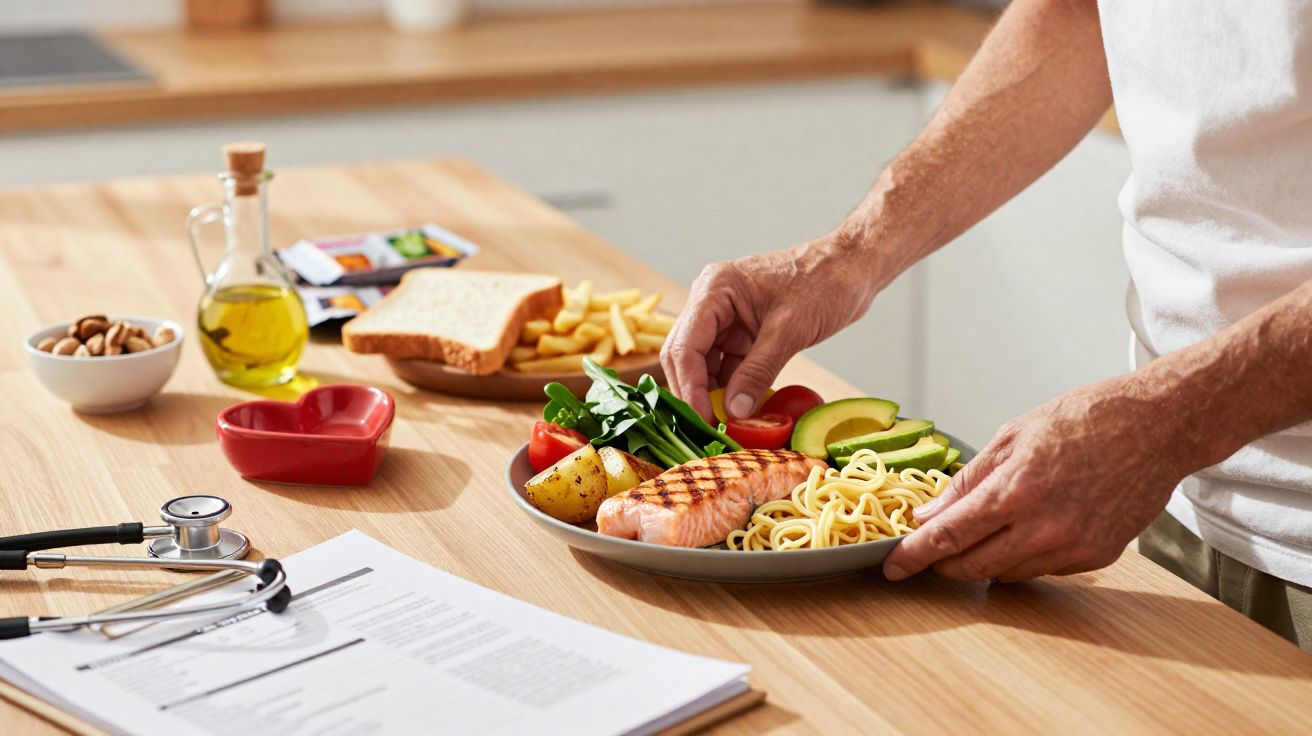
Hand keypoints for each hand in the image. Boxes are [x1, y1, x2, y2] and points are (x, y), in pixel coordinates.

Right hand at [661, 233, 878, 421]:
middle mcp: (711, 302)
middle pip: (685, 356)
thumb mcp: (790, 330)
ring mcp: (726, 319)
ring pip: (703, 365)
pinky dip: (730, 390)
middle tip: (708, 430)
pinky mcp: (743, 334)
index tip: (702, 421)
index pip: (685, 346)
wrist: (852, 268)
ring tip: (724, 427)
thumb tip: (733, 413)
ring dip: (711, 395)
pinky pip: (726, 367)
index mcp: (714, 290)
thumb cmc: (824, 282)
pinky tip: (739, 413)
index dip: (690, 387)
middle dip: (694, 394)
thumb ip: (758, 372)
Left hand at [882, 374, 1191, 581]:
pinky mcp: (1096, 557)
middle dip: (944, 562)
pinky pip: (1042, 570)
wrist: (1158, 427)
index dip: (915, 556)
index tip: (893, 567)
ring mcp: (1073, 548)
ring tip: (983, 529)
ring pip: (1006, 573)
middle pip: (972, 566)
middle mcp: (1044, 528)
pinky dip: (1022, 556)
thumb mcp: (1014, 436)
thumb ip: (968, 481)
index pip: (949, 536)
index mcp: (1016, 491)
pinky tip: (1027, 528)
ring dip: (983, 559)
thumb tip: (929, 514)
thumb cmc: (1086, 419)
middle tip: (930, 548)